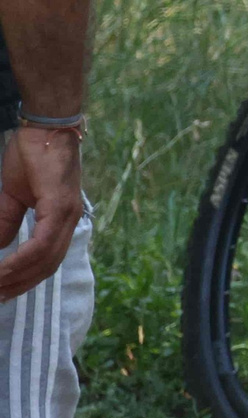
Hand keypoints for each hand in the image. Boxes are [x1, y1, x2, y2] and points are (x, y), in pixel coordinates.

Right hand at [0, 126, 82, 301]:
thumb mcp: (14, 195)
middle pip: (47, 267)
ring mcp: (68, 214)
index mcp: (62, 219)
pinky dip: (21, 260)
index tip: (1, 292)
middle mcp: (70, 221)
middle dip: (18, 286)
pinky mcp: (61, 206)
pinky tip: (2, 269)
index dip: (24, 279)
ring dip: (16, 277)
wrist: (46, 126)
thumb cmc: (33, 155)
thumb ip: (7, 222)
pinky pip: (42, 244)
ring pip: (44, 260)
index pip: (46, 260)